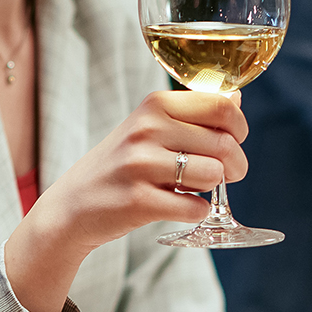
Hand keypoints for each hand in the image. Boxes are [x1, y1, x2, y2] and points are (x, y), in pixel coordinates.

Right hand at [26, 89, 247, 250]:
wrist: (72, 206)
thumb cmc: (120, 164)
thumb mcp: (150, 127)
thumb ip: (193, 114)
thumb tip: (237, 100)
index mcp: (155, 104)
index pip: (222, 107)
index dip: (239, 128)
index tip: (235, 141)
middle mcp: (147, 129)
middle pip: (225, 144)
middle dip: (235, 165)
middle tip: (225, 174)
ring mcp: (140, 165)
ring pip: (213, 175)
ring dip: (210, 188)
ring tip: (190, 188)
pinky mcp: (138, 201)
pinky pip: (195, 208)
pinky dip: (194, 211)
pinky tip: (176, 206)